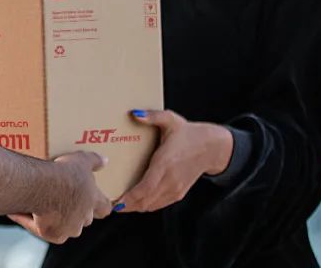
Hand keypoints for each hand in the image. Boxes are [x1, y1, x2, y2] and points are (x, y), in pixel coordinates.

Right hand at [7, 151, 111, 243]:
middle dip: (74, 211)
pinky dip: (32, 221)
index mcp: (93, 201)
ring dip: (55, 218)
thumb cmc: (63, 173)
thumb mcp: (81, 160)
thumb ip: (94, 161)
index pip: (105, 208)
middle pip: (84, 219)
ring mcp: (70, 229)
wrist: (43, 186)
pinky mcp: (53, 235)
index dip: (100, 205)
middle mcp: (84, 219)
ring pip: (65, 227)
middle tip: (60, 197)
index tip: (94, 201)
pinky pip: (43, 230)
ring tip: (39, 204)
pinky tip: (21, 209)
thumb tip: (105, 160)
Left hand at [115, 109, 232, 213]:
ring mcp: (175, 189)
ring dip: (135, 207)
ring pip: (151, 206)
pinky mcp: (178, 193)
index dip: (129, 198)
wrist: (211, 148)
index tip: (115, 201)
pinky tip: (134, 201)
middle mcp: (170, 180)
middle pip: (145, 201)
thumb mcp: (171, 120)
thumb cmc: (188, 133)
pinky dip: (145, 206)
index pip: (145, 188)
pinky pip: (159, 204)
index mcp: (165, 163)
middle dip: (127, 205)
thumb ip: (153, 116)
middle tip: (109, 203)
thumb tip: (134, 113)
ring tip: (119, 203)